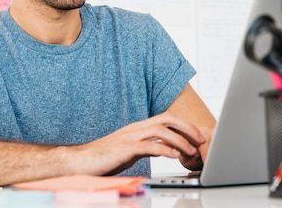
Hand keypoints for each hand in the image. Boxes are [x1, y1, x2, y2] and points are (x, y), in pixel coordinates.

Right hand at [65, 112, 206, 175]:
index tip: (197, 136)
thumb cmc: (103, 159)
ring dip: (180, 140)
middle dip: (187, 128)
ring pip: (160, 130)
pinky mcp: (124, 149)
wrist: (80, 162)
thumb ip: (146, 147)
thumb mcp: (130, 151)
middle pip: (166, 118)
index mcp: (137, 128)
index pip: (165, 118)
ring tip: (191, 152)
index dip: (184, 125)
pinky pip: (148, 146)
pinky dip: (164, 149)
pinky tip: (174, 156)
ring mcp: (129, 137)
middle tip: (201, 140)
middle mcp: (135, 129)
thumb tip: (163, 149)